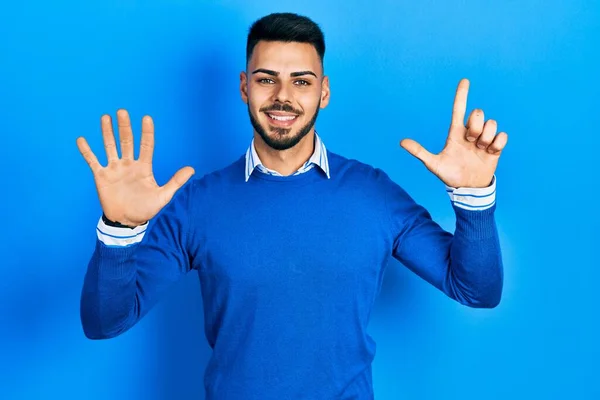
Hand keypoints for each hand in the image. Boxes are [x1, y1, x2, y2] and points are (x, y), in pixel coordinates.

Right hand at [76, 109, 194, 226]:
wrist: (127, 222)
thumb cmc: (146, 209)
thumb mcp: (163, 196)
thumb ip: (176, 182)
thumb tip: (192, 169)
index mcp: (144, 167)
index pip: (146, 146)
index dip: (147, 132)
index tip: (146, 118)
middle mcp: (128, 164)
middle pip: (126, 141)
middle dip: (124, 127)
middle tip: (122, 111)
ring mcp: (114, 169)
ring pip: (110, 146)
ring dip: (107, 133)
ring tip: (105, 117)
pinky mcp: (101, 176)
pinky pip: (93, 161)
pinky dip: (87, 151)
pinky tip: (82, 139)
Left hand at [400, 78, 507, 187]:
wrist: (468, 188)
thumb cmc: (450, 175)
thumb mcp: (433, 164)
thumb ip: (419, 152)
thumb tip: (401, 142)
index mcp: (456, 133)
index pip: (459, 109)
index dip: (461, 95)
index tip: (464, 80)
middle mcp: (470, 132)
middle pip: (478, 114)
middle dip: (475, 126)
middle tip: (470, 142)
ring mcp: (484, 139)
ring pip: (492, 123)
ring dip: (486, 137)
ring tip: (480, 150)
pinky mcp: (496, 146)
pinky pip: (503, 135)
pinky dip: (497, 144)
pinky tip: (490, 152)